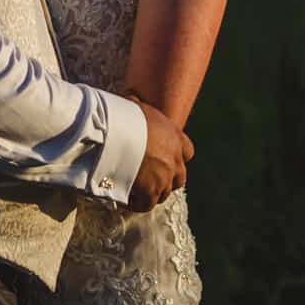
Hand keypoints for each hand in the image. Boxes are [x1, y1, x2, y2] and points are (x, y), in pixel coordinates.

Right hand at [125, 98, 192, 212]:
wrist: (117, 132)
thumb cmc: (123, 115)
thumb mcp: (137, 106)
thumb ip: (140, 109)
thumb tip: (130, 100)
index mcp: (175, 137)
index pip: (187, 152)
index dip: (177, 157)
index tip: (164, 159)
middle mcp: (175, 159)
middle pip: (179, 177)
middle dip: (167, 179)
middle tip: (149, 179)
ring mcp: (165, 177)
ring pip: (164, 193)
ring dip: (152, 193)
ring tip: (134, 191)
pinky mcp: (151, 191)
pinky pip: (147, 204)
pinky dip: (137, 204)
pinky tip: (125, 201)